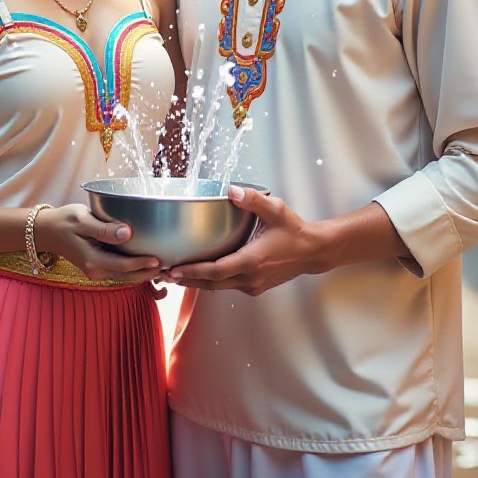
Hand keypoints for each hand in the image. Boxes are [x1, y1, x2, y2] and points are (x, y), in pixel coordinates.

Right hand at [37, 204, 161, 284]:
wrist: (47, 230)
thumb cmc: (64, 220)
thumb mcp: (82, 219)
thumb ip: (104, 229)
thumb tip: (127, 233)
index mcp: (92, 260)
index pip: (123, 266)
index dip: (142, 264)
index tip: (159, 259)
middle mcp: (95, 270)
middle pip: (127, 277)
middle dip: (148, 274)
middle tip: (168, 267)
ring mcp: (96, 270)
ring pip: (124, 277)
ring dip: (142, 274)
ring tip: (162, 268)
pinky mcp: (98, 266)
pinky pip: (119, 272)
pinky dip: (134, 270)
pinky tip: (146, 264)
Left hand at [169, 186, 318, 294]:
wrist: (312, 251)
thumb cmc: (293, 230)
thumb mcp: (275, 209)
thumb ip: (252, 199)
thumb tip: (231, 190)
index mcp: (252, 260)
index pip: (216, 270)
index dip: (193, 272)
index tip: (174, 270)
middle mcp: (251, 277)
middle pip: (212, 284)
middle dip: (188, 280)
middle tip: (165, 274)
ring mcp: (253, 284)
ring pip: (219, 287)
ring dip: (198, 282)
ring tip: (176, 276)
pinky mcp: (255, 286)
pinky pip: (228, 285)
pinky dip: (212, 281)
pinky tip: (201, 273)